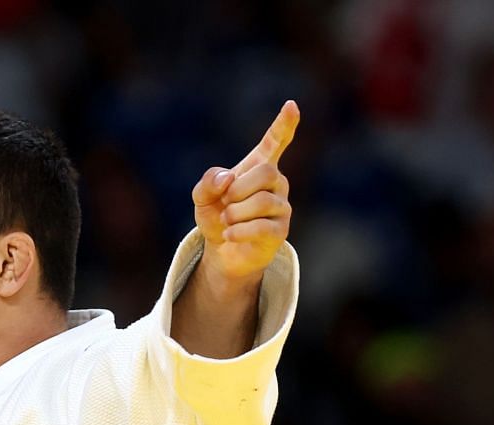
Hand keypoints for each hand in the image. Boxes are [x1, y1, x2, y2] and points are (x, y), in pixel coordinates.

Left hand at [191, 101, 297, 288]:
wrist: (222, 250)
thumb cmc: (217, 216)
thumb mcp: (202, 197)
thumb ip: (208, 182)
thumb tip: (227, 178)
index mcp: (258, 167)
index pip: (275, 141)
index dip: (284, 124)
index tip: (291, 105)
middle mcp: (276, 182)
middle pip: (267, 172)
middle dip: (238, 189)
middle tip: (226, 203)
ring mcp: (281, 206)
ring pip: (262, 201)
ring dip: (234, 213)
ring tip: (227, 221)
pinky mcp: (280, 230)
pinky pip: (261, 226)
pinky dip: (237, 231)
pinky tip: (229, 235)